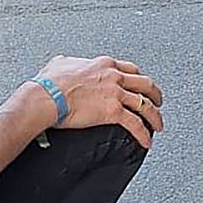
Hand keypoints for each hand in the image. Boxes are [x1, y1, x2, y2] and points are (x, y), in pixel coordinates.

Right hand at [33, 54, 162, 148]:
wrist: (45, 97)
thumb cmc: (48, 83)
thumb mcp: (59, 63)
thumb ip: (68, 62)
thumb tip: (63, 62)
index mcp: (103, 64)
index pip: (131, 69)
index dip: (140, 78)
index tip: (142, 85)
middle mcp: (113, 76)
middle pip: (145, 84)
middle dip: (155, 94)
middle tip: (157, 102)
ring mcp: (115, 94)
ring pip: (145, 104)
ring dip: (155, 116)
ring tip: (158, 124)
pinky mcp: (112, 112)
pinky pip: (135, 124)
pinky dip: (144, 134)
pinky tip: (146, 141)